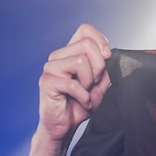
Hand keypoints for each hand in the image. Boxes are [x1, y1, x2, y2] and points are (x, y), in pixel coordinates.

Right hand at [36, 23, 111, 142]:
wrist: (65, 126)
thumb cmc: (80, 104)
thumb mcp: (100, 83)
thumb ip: (104, 67)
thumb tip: (109, 53)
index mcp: (70, 53)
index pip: (85, 29)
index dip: (100, 40)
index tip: (107, 57)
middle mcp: (58, 57)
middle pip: (87, 45)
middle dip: (99, 67)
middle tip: (93, 84)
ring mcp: (50, 68)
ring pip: (81, 61)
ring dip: (90, 82)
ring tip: (85, 93)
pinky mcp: (46, 82)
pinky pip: (74, 84)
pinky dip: (83, 97)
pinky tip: (81, 102)